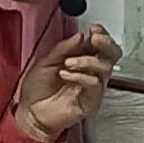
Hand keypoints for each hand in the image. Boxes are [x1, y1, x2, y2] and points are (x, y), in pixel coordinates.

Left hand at [11, 24, 120, 142]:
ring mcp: (92, 86)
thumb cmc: (37, 90)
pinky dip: (80, 76)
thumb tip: (80, 35)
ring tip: (68, 63)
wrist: (31, 113)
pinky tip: (65, 74)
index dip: (100, 34)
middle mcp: (90, 71)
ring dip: (87, 60)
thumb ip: (63, 48)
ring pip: (105, 67)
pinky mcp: (91, 100)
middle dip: (106, 43)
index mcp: (81, 59)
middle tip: (95, 39)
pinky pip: (95, 84)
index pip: (99, 43)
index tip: (93, 29)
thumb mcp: (46, 61)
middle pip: (112, 54)